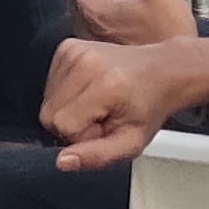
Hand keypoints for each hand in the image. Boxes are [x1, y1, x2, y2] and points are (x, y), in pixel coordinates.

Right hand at [42, 33, 208, 171]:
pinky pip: (49, 84)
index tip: (105, 127)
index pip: (63, 125)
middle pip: (49, 113)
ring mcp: (74, 50)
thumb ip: (97, 156)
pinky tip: (89, 90)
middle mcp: (86, 61)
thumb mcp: (132, 142)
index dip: (81, 135)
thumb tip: (63, 161)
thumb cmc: (149, 107)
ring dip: (69, 109)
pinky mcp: (67, 47)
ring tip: (98, 103)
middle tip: (101, 117)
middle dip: (72, 124)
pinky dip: (66, 93)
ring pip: (47, 100)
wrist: (161, 71)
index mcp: (106, 84)